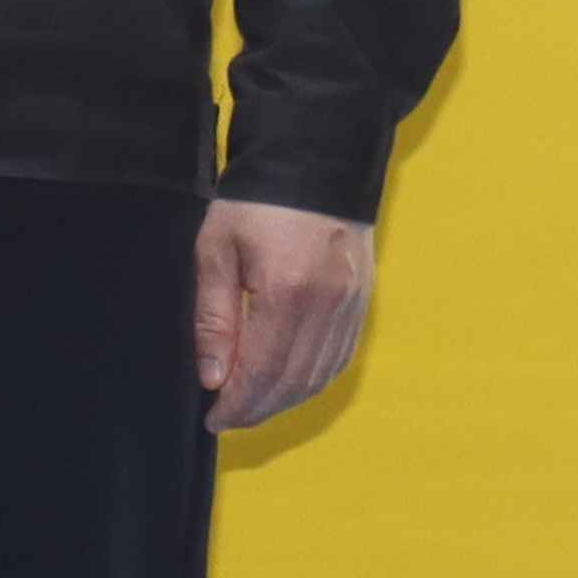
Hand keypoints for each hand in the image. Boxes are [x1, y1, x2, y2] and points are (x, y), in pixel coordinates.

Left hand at [197, 195, 375, 429]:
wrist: (315, 158)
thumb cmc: (257, 200)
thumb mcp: (217, 250)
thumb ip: (214, 319)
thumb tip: (214, 377)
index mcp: (287, 290)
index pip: (262, 372)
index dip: (236, 405)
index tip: (213, 419)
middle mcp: (327, 303)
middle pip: (293, 382)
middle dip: (257, 409)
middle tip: (228, 418)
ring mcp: (352, 302)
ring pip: (320, 375)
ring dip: (285, 399)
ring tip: (254, 403)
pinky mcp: (364, 298)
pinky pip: (341, 355)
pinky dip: (314, 378)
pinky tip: (289, 381)